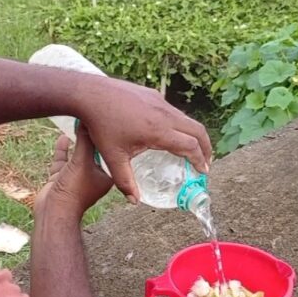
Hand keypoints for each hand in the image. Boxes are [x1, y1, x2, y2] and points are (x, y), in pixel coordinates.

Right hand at [35, 125, 113, 220]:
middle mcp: (93, 177)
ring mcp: (76, 178)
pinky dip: (63, 149)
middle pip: (92, 152)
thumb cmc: (74, 189)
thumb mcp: (82, 161)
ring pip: (77, 155)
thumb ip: (85, 142)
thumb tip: (86, 121)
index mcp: (106, 176)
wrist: (54, 210)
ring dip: (76, 142)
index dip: (105, 136)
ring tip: (77, 124)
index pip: (107, 152)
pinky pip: (63, 160)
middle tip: (90, 118)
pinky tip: (62, 137)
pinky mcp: (62, 178)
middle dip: (90, 136)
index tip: (104, 120)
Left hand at [75, 76, 210, 204]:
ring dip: (194, 134)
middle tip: (206, 161)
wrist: (90, 95)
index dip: (200, 160)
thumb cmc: (101, 126)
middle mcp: (164, 114)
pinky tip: (169, 133)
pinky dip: (180, 124)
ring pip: (186, 119)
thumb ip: (125, 181)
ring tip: (192, 148)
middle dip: (206, 147)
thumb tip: (134, 201)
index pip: (190, 146)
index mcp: (158, 131)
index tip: (203, 171)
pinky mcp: (152, 95)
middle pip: (197, 130)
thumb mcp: (113, 158)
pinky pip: (173, 111)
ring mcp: (160, 102)